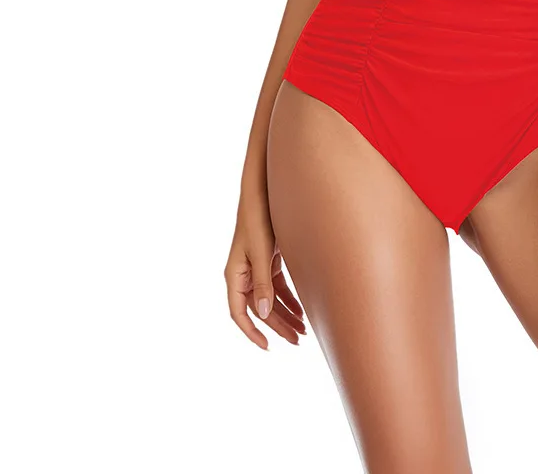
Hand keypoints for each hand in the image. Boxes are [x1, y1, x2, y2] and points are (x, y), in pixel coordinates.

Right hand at [224, 191, 306, 349]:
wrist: (263, 192)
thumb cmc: (259, 219)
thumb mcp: (262, 252)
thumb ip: (262, 283)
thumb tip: (263, 314)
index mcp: (234, 275)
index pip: (239, 313)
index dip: (252, 332)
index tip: (268, 346)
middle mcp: (242, 275)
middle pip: (259, 309)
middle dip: (278, 326)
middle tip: (298, 340)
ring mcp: (255, 268)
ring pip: (269, 300)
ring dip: (285, 314)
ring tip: (303, 330)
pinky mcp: (267, 260)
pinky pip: (276, 287)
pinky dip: (288, 299)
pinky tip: (302, 310)